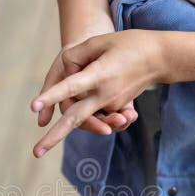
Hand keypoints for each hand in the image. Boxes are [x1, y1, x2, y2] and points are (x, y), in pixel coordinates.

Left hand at [31, 30, 166, 156]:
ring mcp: (111, 104)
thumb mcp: (101, 41)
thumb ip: (76, 56)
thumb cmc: (129, 44)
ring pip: (83, 118)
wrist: (161, 58)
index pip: (72, 87)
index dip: (52, 96)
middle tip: (36, 153)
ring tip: (40, 149)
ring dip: (66, 127)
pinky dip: (87, 117)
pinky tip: (70, 121)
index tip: (34, 106)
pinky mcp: (116, 108)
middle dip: (55, 137)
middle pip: (76, 119)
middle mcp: (104, 95)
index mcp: (100, 75)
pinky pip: (95, 115)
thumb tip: (63, 75)